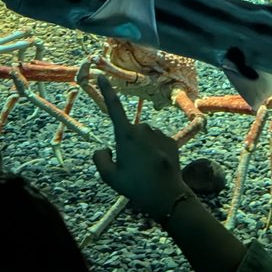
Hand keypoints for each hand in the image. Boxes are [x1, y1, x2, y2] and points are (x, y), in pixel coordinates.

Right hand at [92, 75, 191, 218]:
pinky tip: (157, 167)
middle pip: (129, 132)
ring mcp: (158, 134)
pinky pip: (157, 142)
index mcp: (125, 135)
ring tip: (145, 170)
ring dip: (142, 148)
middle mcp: (142, 129)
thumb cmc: (135, 186)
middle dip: (127, 145)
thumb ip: (100, 159)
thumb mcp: (110, 177)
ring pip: (144, 137)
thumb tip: (104, 149)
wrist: (167, 195)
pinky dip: (154, 151)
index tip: (102, 76)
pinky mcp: (171, 140)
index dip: (106, 91)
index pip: (113, 107)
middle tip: (131, 168)